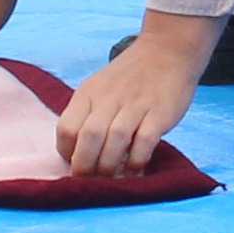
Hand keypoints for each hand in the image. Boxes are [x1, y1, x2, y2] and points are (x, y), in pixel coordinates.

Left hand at [53, 18, 209, 175]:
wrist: (167, 51)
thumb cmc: (130, 77)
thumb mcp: (99, 88)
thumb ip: (87, 115)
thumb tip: (76, 153)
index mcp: (89, 93)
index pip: (66, 129)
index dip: (67, 153)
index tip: (76, 165)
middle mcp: (109, 99)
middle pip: (88, 137)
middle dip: (85, 166)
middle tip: (91, 181)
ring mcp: (135, 105)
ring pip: (115, 141)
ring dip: (110, 166)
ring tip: (112, 178)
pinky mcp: (159, 113)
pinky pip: (144, 142)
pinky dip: (137, 161)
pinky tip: (135, 170)